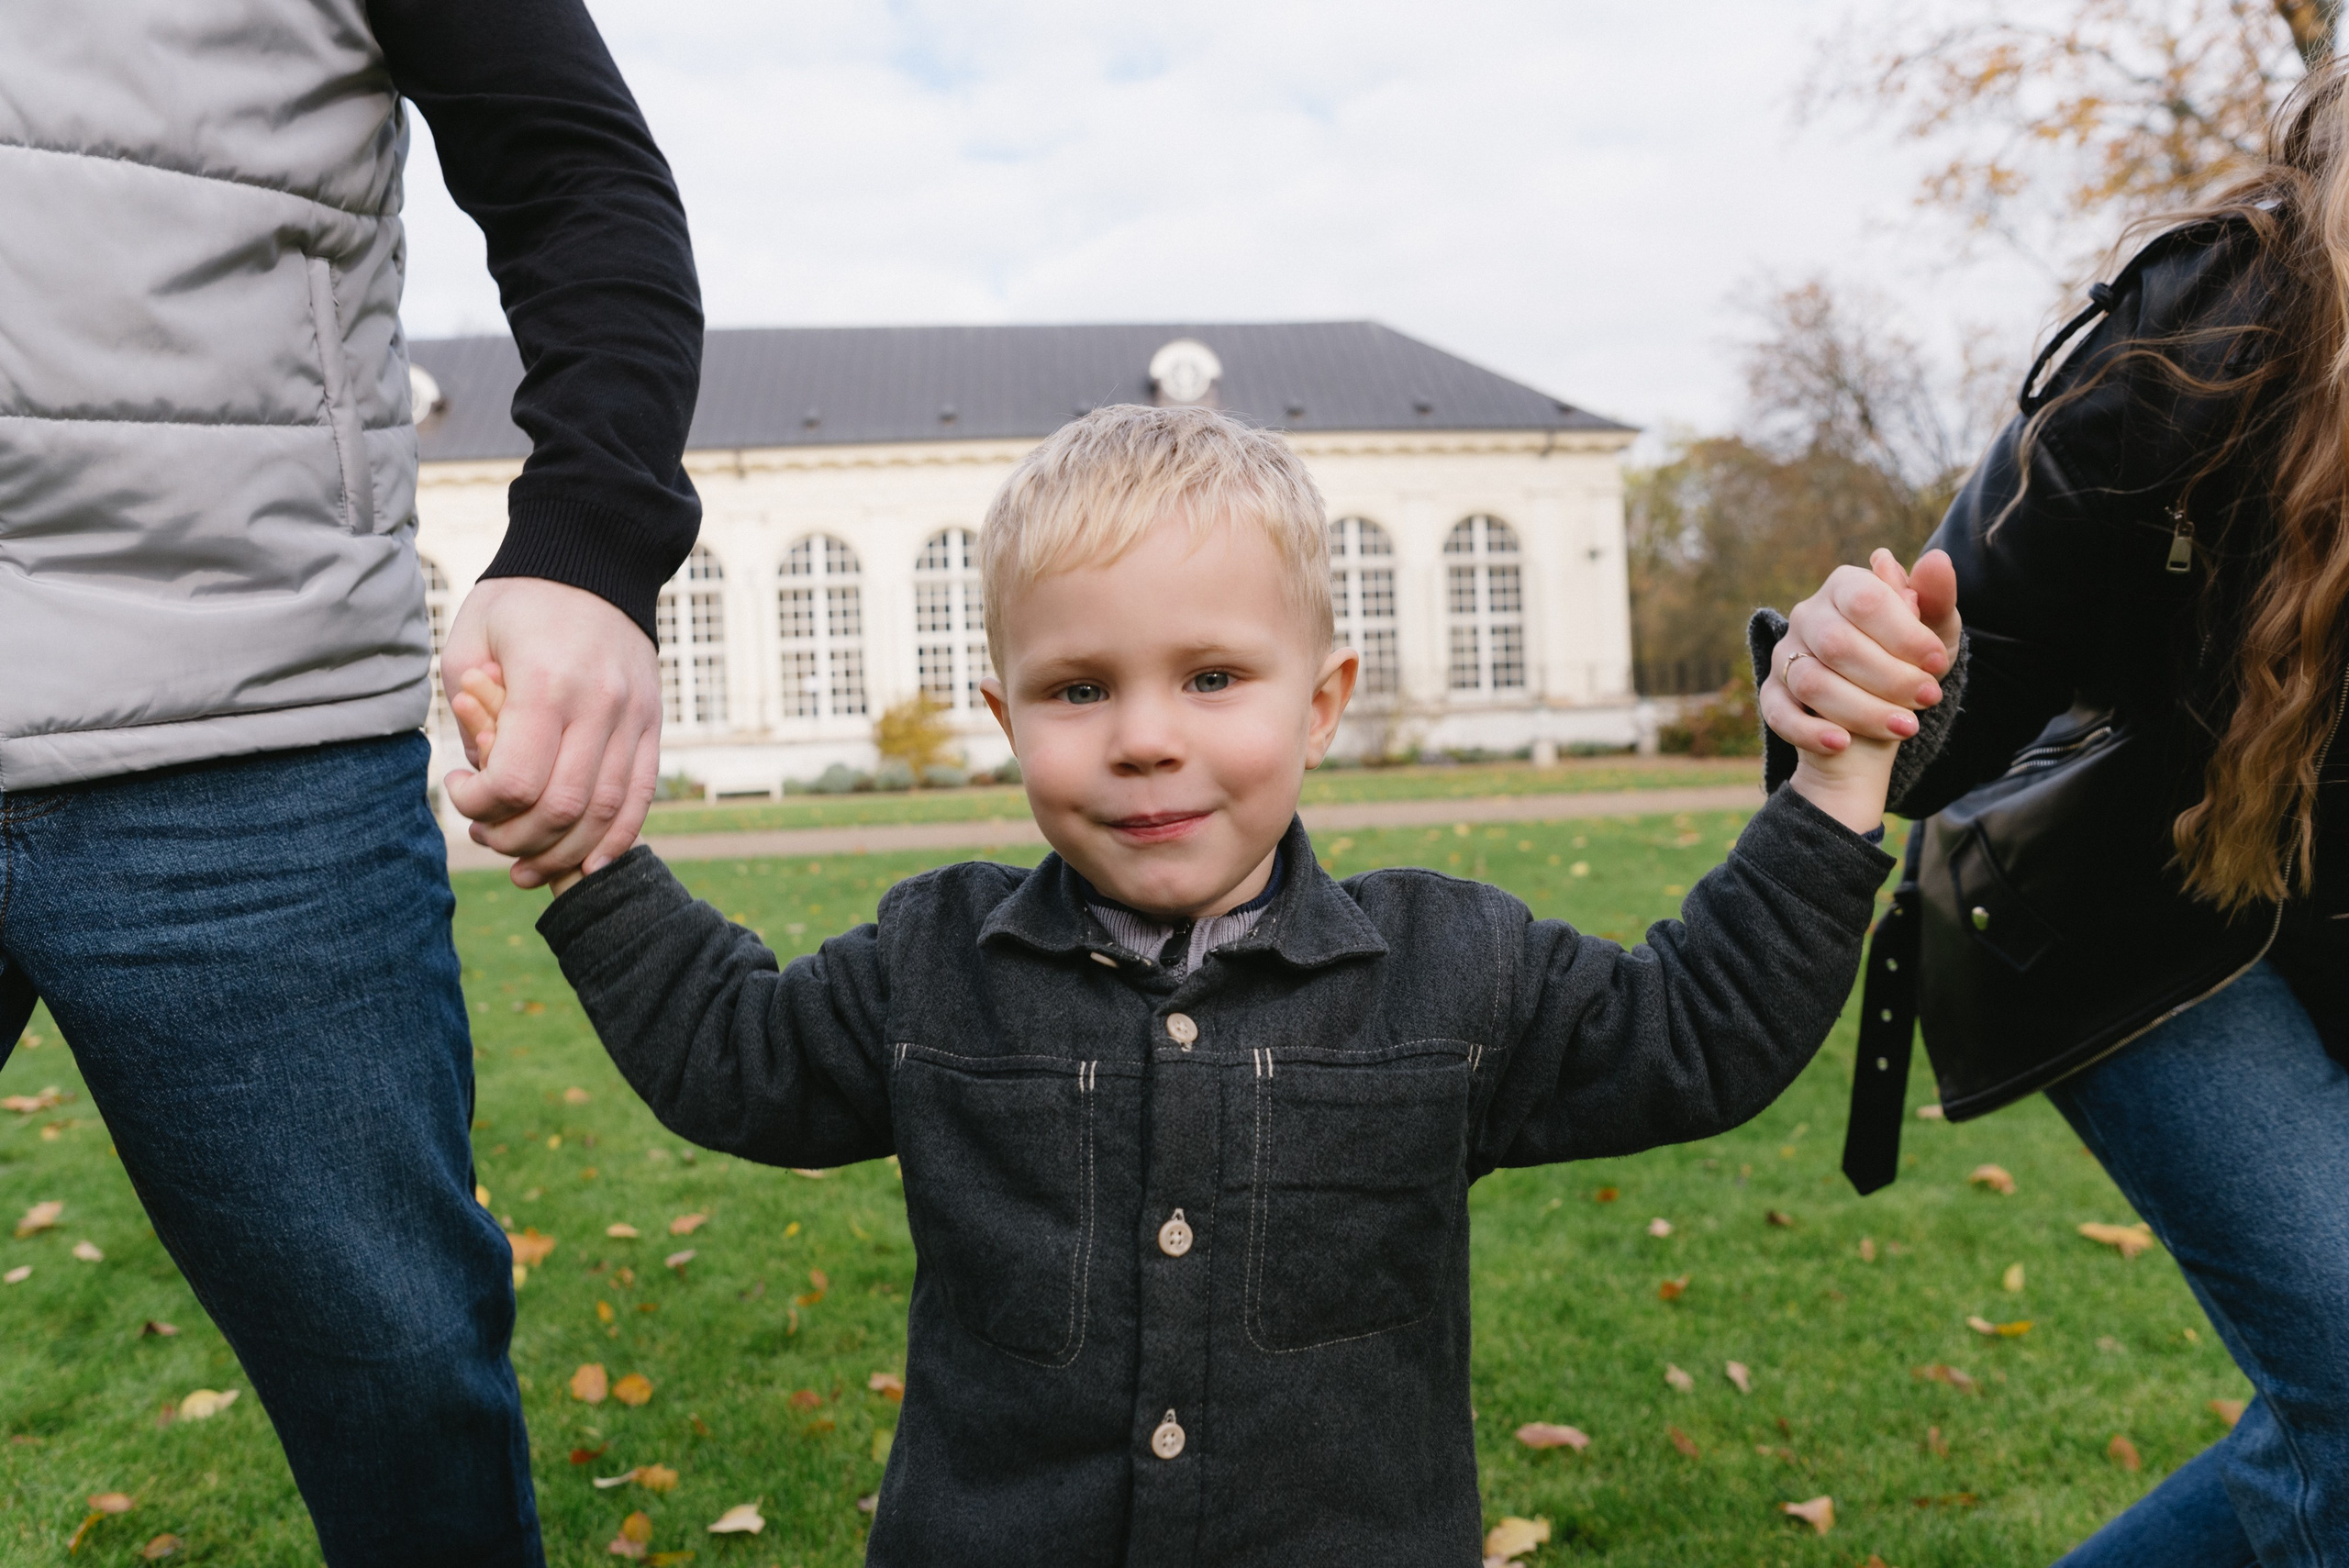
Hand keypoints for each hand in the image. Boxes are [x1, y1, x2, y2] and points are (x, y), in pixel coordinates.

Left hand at [441, 577, 660, 889]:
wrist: (594, 563)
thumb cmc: (518, 605)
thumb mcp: (470, 645)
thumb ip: (469, 717)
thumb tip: (482, 778)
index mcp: (545, 683)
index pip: (516, 780)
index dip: (480, 806)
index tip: (460, 790)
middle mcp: (598, 705)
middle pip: (561, 808)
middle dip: (515, 838)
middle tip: (485, 831)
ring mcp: (634, 717)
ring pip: (604, 812)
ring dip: (562, 851)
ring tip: (526, 860)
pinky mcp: (654, 725)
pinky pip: (640, 796)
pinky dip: (615, 839)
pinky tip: (586, 860)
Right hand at [1761, 548, 1961, 754]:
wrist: (1886, 710)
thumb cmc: (1912, 659)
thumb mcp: (1936, 630)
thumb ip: (1936, 597)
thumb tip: (1936, 560)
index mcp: (1844, 586)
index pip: (1866, 600)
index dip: (1904, 634)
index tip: (1937, 662)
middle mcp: (1808, 615)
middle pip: (1838, 644)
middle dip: (1890, 676)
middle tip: (1929, 697)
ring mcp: (1785, 656)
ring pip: (1811, 682)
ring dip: (1862, 709)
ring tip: (1906, 727)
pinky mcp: (1772, 694)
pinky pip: (1780, 714)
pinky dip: (1811, 732)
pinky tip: (1842, 743)